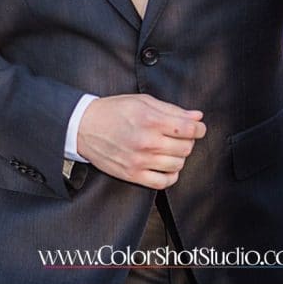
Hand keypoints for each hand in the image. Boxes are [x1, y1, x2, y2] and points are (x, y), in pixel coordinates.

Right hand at [77, 94, 205, 188]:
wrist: (83, 126)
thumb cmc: (112, 111)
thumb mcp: (142, 101)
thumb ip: (171, 109)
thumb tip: (197, 117)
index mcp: (150, 120)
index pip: (189, 129)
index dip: (199, 128)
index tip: (197, 128)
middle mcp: (147, 141)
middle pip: (186, 147)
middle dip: (187, 141)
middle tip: (178, 136)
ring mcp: (140, 160)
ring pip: (177, 165)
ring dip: (178, 157)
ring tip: (168, 149)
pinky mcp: (132, 174)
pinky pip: (163, 182)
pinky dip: (170, 175)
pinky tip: (165, 166)